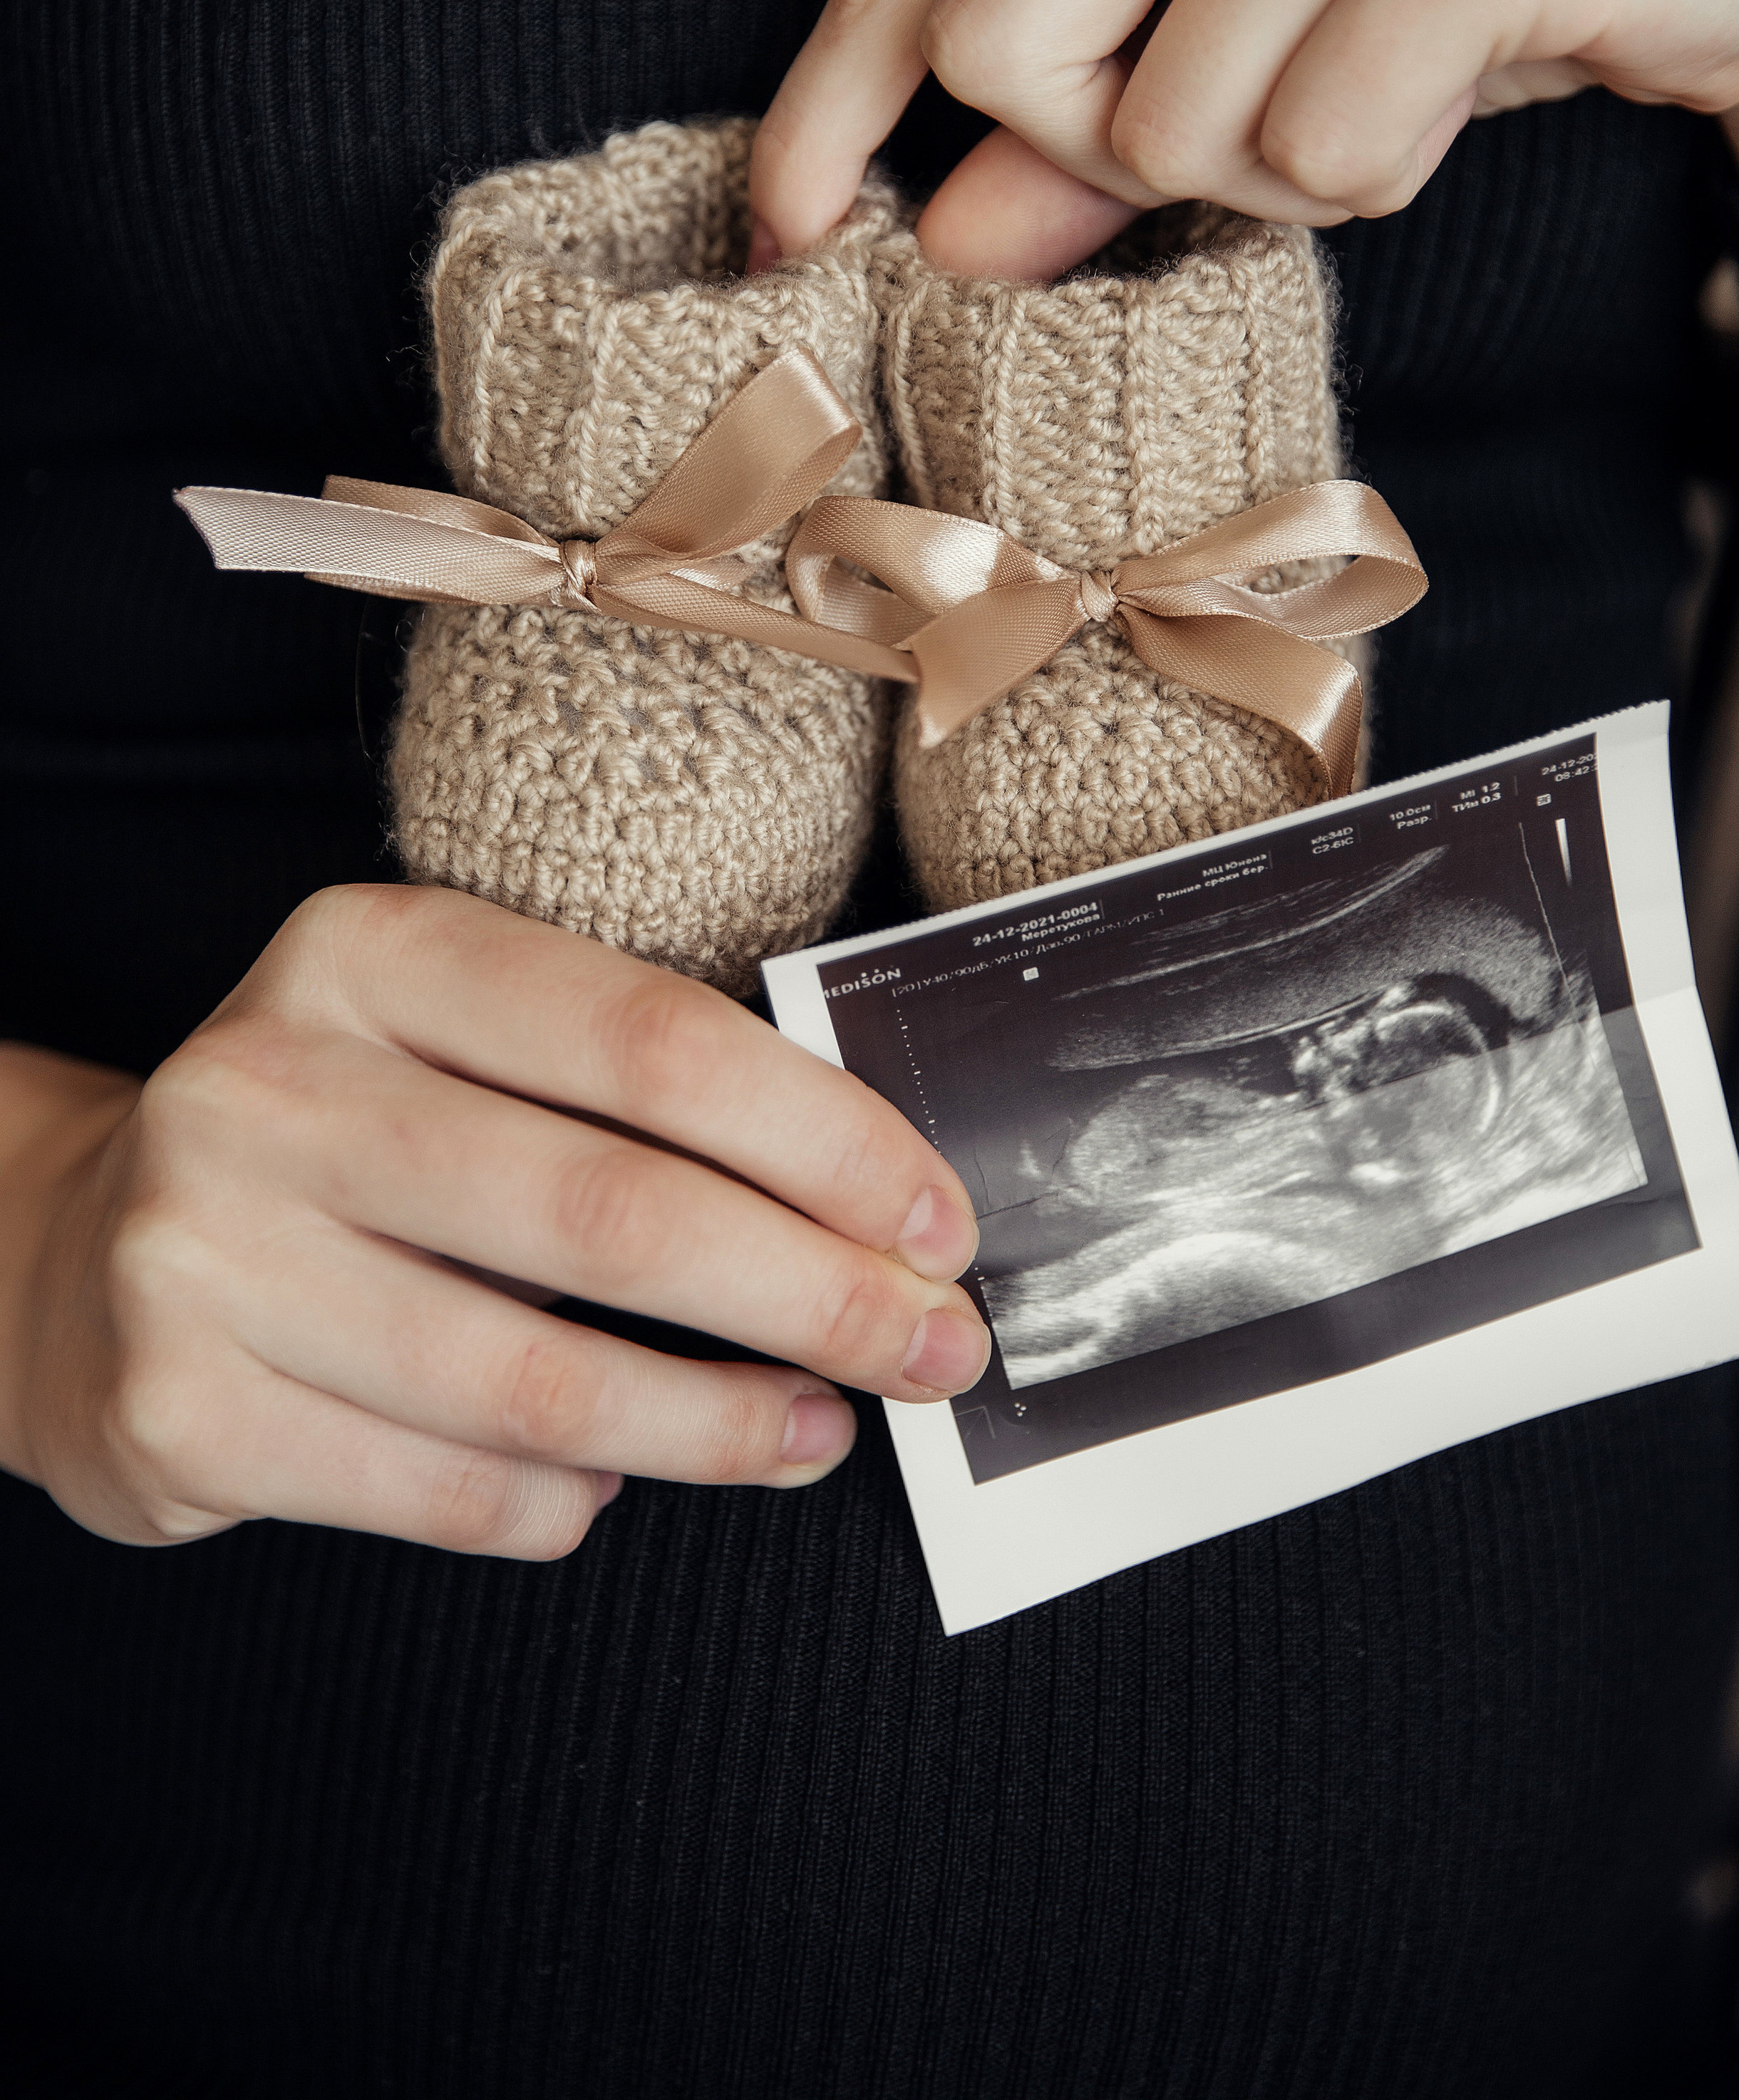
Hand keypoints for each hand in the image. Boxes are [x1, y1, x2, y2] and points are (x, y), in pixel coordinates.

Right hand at [0, 888, 985, 1558]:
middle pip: (613, 1214)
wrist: (85, 1261)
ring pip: (540, 1380)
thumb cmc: (350, 1147)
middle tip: (932, 1350)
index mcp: (370, 952)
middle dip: (814, 1296)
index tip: (938, 1224)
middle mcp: (272, 1082)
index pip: (652, 1042)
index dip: (827, 1141)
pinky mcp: (182, 1410)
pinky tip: (614, 1481)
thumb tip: (876, 1212)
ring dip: (720, 1425)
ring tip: (816, 1428)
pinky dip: (568, 1502)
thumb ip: (630, 1098)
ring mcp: (207, 1251)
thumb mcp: (461, 1049)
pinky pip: (450, 1491)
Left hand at [749, 0, 1738, 281]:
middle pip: (996, 48)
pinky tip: (1459, 85)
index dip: (827, 107)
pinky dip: (1384, 174)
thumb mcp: (1256, 23)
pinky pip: (1320, 149)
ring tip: (1390, 82)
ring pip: (1172, 128)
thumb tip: (939, 232)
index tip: (784, 228)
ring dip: (1279, 172)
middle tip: (1251, 119)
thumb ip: (1084, 121)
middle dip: (1104, 151)